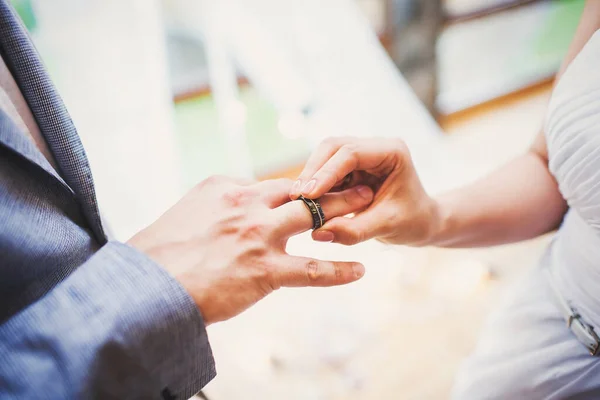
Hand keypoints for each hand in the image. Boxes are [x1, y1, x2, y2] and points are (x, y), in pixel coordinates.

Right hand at [128, 176, 372, 324]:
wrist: (147, 285)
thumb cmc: (160, 252)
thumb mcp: (188, 211)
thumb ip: (216, 203)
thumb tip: (233, 204)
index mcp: (226, 188)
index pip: (272, 183)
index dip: (299, 186)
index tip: (317, 186)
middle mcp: (247, 205)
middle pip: (301, 189)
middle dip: (332, 183)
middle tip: (358, 178)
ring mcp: (259, 237)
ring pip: (313, 218)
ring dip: (344, 211)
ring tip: (370, 204)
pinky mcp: (265, 270)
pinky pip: (312, 270)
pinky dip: (339, 270)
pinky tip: (360, 270)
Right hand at [290, 137, 438, 245]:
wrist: (422, 223)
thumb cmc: (413, 222)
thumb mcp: (387, 227)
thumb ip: (354, 231)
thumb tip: (318, 233)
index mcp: (392, 152)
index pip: (352, 153)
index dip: (327, 172)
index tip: (308, 193)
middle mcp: (375, 147)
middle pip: (333, 146)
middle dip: (313, 170)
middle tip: (296, 195)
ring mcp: (361, 155)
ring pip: (325, 156)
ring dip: (310, 177)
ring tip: (297, 200)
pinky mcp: (350, 167)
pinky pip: (325, 170)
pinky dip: (315, 185)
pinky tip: (305, 202)